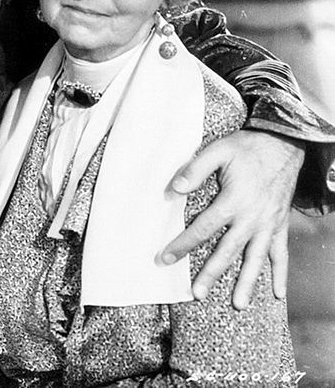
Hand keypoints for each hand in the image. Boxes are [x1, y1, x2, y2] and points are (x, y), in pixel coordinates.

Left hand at [160, 129, 301, 308]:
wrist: (284, 144)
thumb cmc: (246, 147)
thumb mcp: (217, 151)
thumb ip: (195, 170)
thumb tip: (173, 189)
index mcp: (234, 200)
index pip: (203, 228)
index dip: (183, 244)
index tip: (165, 259)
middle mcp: (252, 217)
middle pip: (228, 250)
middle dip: (211, 273)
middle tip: (196, 294)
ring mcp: (269, 223)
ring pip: (256, 258)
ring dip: (247, 282)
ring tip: (238, 304)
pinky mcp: (280, 224)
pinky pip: (281, 253)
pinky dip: (280, 273)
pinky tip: (278, 294)